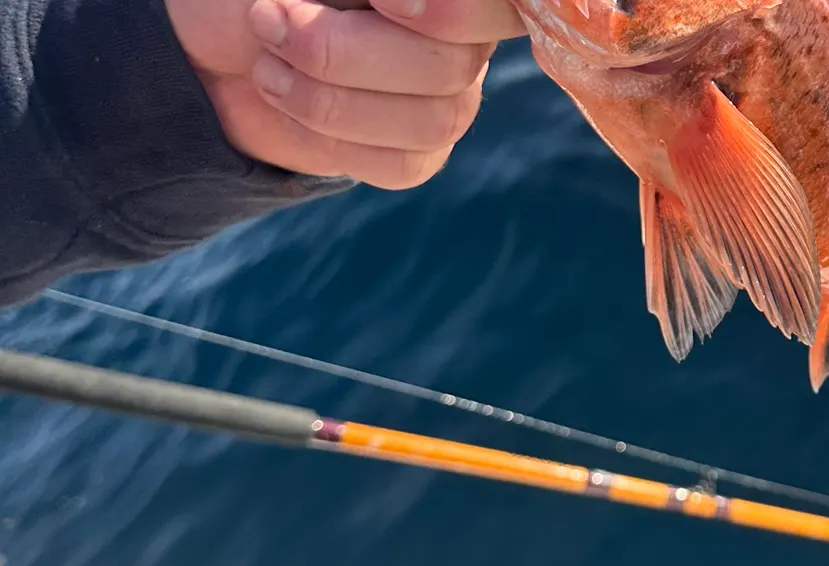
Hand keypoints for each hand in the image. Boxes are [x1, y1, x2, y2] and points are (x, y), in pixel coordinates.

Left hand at [165, 0, 526, 188]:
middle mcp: (464, 41)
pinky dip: (334, 138)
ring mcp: (448, 101)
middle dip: (346, 52)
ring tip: (266, 67)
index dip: (452, 12)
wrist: (216, 35)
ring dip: (331, 99)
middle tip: (269, 20)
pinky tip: (285, 100)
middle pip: (451, 67)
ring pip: (431, 122)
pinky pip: (402, 164)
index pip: (490, 8)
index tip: (380, 0)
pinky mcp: (417, 154)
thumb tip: (392, 4)